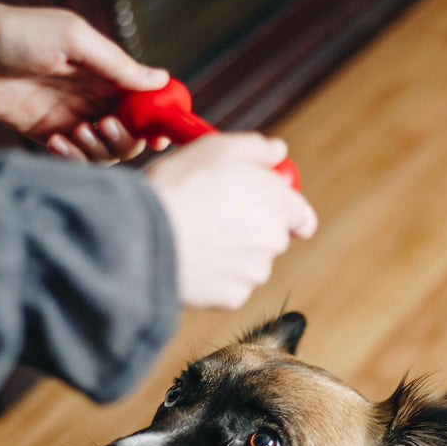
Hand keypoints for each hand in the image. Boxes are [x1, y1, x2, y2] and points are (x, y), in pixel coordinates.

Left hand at [0, 0, 168, 162]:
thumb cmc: (14, 32)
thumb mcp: (74, 38)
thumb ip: (117, 64)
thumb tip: (161, 79)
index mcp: (106, 70)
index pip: (147, 101)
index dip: (160, 120)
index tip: (164, 136)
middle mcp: (93, 96)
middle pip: (132, 133)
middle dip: (126, 138)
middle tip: (105, 126)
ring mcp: (71, 117)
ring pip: (106, 151)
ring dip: (99, 149)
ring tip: (77, 132)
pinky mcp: (47, 135)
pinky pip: (75, 158)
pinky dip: (72, 157)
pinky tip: (55, 140)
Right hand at [145, 135, 317, 309]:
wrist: (144, 235)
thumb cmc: (178, 186)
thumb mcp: (216, 148)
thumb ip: (256, 148)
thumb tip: (278, 151)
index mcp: (276, 201)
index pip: (302, 216)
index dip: (288, 213)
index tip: (268, 211)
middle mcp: (273, 239)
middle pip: (271, 237)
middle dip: (249, 230)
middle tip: (213, 218)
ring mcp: (254, 271)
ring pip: (250, 264)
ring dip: (232, 254)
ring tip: (197, 238)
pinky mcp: (233, 297)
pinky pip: (229, 286)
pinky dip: (215, 277)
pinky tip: (192, 260)